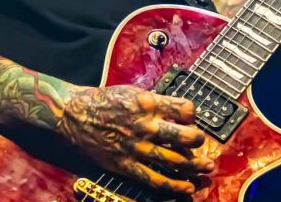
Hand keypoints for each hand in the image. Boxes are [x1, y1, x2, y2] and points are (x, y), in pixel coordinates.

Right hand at [57, 85, 212, 193]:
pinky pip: (154, 179)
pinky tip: (187, 187)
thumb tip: (179, 112)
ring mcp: (136, 147)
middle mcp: (144, 125)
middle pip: (184, 136)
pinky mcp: (126, 165)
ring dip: (195, 166)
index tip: (191, 118)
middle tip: (203, 144)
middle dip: (199, 141)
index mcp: (148, 103)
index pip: (184, 109)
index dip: (192, 115)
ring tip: (206, 168)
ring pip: (174, 160)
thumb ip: (156, 102)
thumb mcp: (133, 92)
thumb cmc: (104, 101)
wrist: (74, 115)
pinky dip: (174, 185)